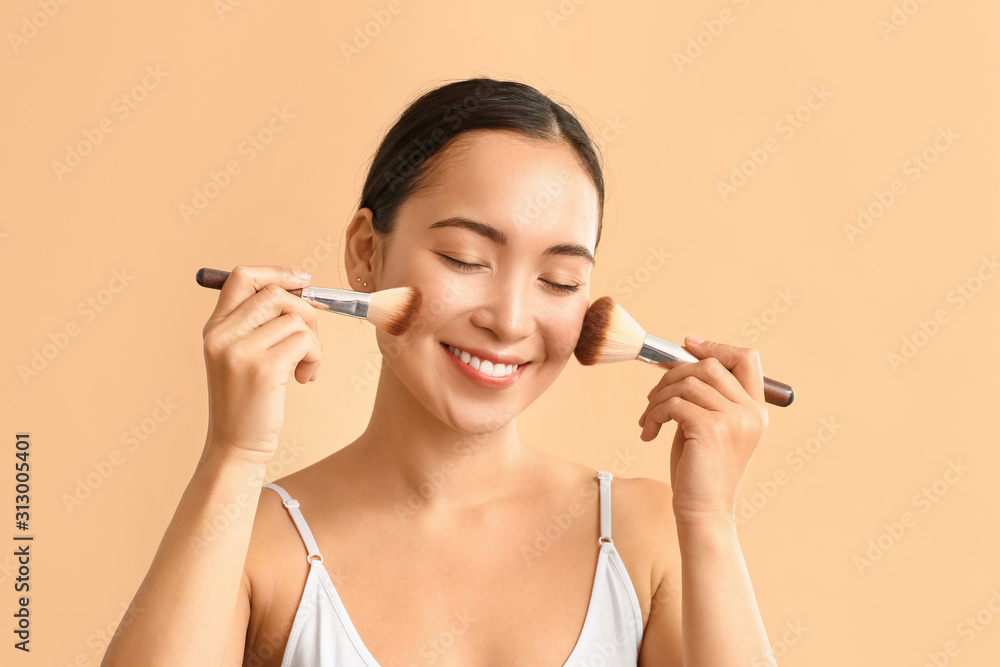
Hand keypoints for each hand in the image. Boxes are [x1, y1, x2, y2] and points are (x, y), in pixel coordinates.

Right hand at [201, 265, 322, 465]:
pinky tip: (305, 378)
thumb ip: (259, 325)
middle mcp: (222, 334)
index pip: (243, 276)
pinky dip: (315, 357)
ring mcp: (240, 350)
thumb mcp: (242, 357)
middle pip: (277, 293)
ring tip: (305, 366)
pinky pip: (304, 341)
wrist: (236, 446)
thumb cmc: (248, 402)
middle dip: (306, 312)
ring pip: (296, 318)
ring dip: (313, 342)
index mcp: (215, 327)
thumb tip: (301, 291)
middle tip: (308, 342)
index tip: (303, 282)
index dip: (278, 273)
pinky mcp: (263, 368)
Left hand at [637, 336, 768, 526]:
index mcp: (756, 410)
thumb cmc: (700, 472)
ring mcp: (734, 420)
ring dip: (658, 397)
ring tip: (648, 419)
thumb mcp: (708, 427)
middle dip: (674, 373)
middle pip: (710, 365)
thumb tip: (678, 361)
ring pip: (687, 383)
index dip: (716, 346)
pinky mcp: (710, 429)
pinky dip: (654, 415)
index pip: (747, 358)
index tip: (687, 345)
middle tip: (654, 396)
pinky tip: (648, 432)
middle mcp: (750, 412)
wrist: (703, 512)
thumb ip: (704, 397)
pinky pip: (673, 404)